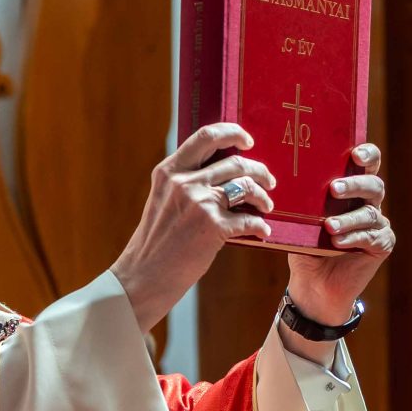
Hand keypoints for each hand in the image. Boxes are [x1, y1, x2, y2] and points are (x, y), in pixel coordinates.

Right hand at [110, 123, 274, 330]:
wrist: (142, 277)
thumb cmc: (154, 243)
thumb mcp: (161, 201)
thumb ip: (184, 182)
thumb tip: (222, 173)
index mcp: (169, 171)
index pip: (206, 135)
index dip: (233, 133)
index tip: (247, 140)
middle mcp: (184, 182)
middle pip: (236, 162)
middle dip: (259, 170)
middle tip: (268, 180)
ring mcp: (199, 203)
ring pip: (246, 186)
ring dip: (263, 196)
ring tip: (267, 206)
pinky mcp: (212, 227)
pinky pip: (249, 220)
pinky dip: (260, 226)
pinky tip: (262, 232)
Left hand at [284, 144, 393, 329]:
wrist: (312, 285)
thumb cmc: (305, 247)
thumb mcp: (300, 221)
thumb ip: (301, 202)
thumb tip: (281, 179)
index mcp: (352, 189)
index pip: (368, 163)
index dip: (367, 154)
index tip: (355, 153)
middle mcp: (369, 203)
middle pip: (373, 185)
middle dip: (355, 184)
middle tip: (334, 189)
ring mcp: (377, 224)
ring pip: (370, 213)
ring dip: (349, 218)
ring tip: (329, 226)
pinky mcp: (381, 245)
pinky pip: (371, 237)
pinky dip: (353, 237)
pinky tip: (338, 242)